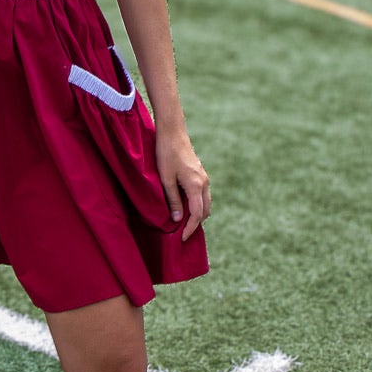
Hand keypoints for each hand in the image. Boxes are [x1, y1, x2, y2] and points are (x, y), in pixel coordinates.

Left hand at [157, 127, 210, 241]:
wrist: (172, 132)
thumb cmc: (166, 154)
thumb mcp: (165, 179)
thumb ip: (172, 200)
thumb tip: (178, 220)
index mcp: (195, 186)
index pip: (197, 214)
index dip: (190, 229)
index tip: (182, 239)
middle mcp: (204, 183)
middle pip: (205, 211)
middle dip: (195, 224)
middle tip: (183, 234)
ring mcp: (204, 178)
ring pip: (205, 203)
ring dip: (197, 214)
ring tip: (184, 223)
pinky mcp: (200, 174)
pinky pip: (203, 195)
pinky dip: (197, 205)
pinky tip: (186, 207)